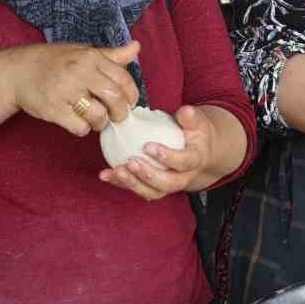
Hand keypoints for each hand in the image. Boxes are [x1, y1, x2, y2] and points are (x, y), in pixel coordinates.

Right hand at [8, 41, 141, 136]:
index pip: (124, 79)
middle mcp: (79, 72)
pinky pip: (79, 127)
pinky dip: (81, 128)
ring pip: (99, 116)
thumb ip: (110, 55)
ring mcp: (65, 91)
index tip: (128, 103)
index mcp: (89, 57)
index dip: (131, 96)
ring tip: (93, 119)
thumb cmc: (51, 62)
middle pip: (115, 100)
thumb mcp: (81, 52)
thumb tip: (136, 48)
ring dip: (100, 123)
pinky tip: (75, 121)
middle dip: (120, 113)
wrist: (16, 72)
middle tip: (114, 116)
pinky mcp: (53, 109)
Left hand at [98, 105, 216, 199]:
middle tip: (130, 162)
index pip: (184, 162)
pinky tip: (105, 174)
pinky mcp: (153, 187)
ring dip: (131, 183)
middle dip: (147, 175)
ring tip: (115, 171)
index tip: (147, 146)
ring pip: (152, 192)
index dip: (167, 157)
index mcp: (195, 161)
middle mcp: (183, 177)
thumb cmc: (195, 133)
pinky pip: (138, 189)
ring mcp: (168, 185)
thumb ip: (191, 118)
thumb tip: (185, 111)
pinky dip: (120, 183)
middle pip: (167, 184)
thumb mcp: (197, 122)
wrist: (199, 152)